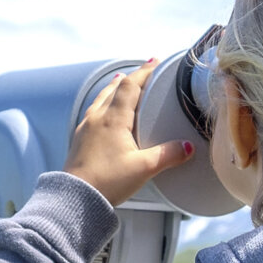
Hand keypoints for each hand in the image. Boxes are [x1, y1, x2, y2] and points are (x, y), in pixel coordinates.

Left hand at [63, 58, 193, 206]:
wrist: (76, 199)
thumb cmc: (107, 182)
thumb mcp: (143, 168)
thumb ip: (167, 155)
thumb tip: (187, 147)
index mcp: (113, 119)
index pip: (130, 85)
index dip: (144, 72)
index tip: (154, 63)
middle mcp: (97, 118)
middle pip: (114, 89)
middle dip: (130, 78)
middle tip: (142, 72)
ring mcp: (85, 128)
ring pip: (100, 100)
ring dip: (113, 89)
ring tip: (120, 83)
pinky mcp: (79, 140)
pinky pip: (92, 114)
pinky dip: (102, 105)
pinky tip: (104, 113)